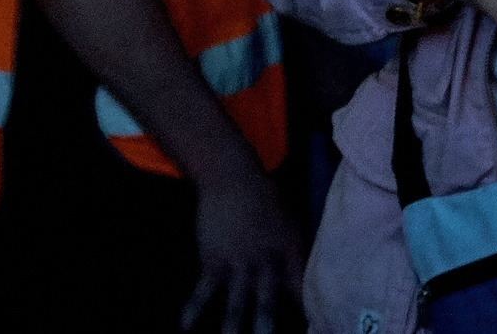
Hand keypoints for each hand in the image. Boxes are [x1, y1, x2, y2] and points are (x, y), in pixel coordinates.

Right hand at [182, 163, 301, 333]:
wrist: (232, 178)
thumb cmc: (265, 199)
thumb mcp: (289, 222)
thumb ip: (294, 252)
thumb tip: (304, 278)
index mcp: (288, 251)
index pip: (300, 286)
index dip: (306, 309)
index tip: (311, 328)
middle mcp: (264, 260)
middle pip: (268, 300)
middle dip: (267, 325)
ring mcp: (237, 262)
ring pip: (236, 302)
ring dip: (233, 326)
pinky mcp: (212, 260)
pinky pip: (202, 291)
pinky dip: (192, 309)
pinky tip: (184, 328)